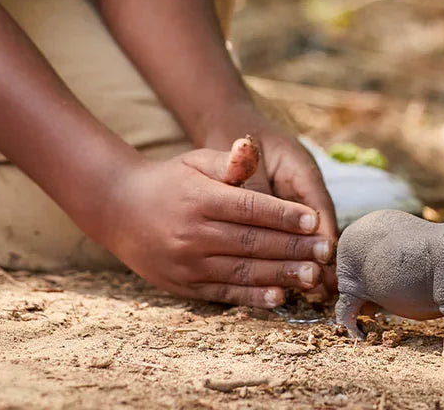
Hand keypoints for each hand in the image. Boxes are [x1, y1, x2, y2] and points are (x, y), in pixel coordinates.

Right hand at [97, 140, 334, 307]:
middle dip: (292, 248)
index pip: (251, 209)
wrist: (119, 209)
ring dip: (280, 276)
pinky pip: (224, 293)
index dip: (285, 216)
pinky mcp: (183, 285)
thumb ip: (229, 161)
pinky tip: (278, 296)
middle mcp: (194, 234)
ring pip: (242, 272)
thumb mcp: (196, 161)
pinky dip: (252, 297)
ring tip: (312, 276)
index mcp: (201, 200)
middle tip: (324, 252)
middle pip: (252, 243)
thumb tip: (250, 147)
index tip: (314, 220)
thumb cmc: (168, 180)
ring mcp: (187, 264)